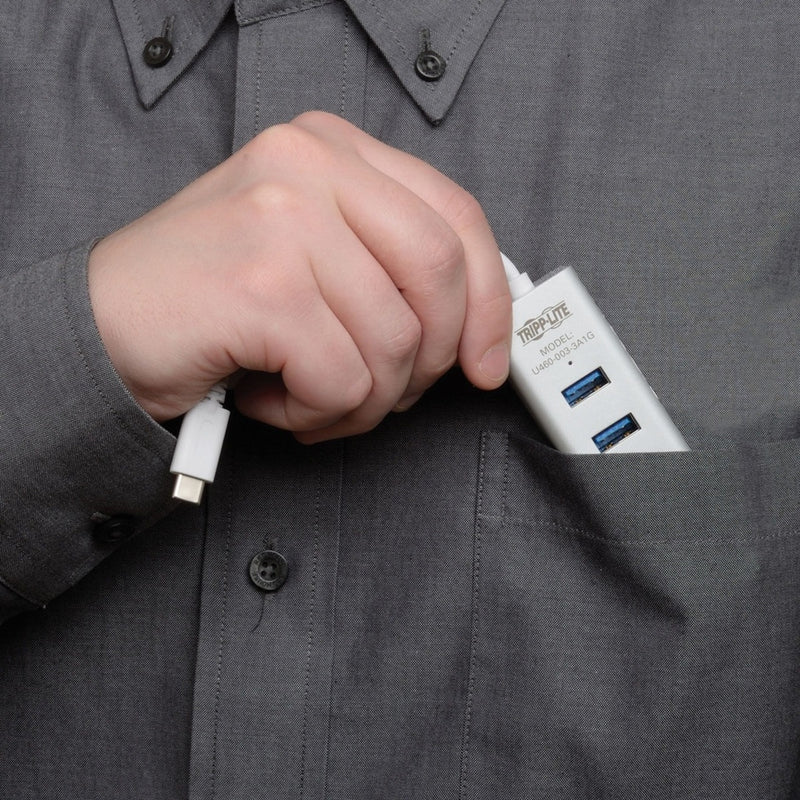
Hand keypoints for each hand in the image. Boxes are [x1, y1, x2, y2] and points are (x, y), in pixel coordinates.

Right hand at [88, 111, 510, 442]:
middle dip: (425, 362)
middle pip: (441, 276)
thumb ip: (389, 268)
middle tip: (380, 391)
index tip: (488, 362)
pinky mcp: (262, 283)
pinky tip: (272, 399)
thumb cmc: (213, 300)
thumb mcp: (313, 258)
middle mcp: (310, 164)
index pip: (456, 217)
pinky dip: (318, 414)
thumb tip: (476, 325)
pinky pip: (344, 380)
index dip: (491, 300)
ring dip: (361, 400)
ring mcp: (285, 218)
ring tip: (307, 395)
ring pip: (395, 343)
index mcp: (334, 149)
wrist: (102, 326)